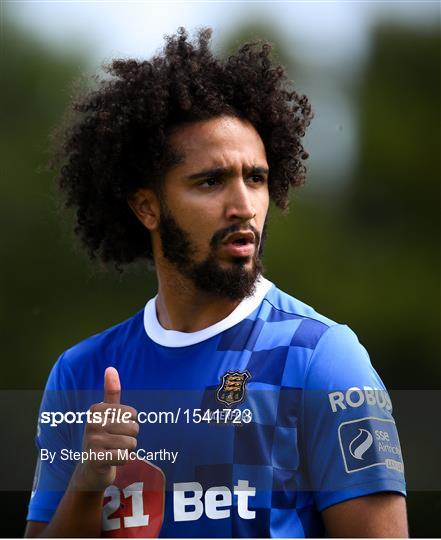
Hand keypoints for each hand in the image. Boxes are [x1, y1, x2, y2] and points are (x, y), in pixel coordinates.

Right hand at [73, 367, 138, 491]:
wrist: (90, 470)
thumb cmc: (103, 437)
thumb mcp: (107, 414)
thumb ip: (111, 392)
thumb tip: (110, 368)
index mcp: (96, 409)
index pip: (133, 414)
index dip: (131, 424)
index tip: (116, 429)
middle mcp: (92, 423)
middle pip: (133, 428)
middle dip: (130, 438)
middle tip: (115, 442)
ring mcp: (92, 441)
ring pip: (131, 443)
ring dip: (127, 450)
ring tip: (114, 451)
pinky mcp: (95, 459)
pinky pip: (125, 457)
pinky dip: (123, 461)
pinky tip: (112, 461)